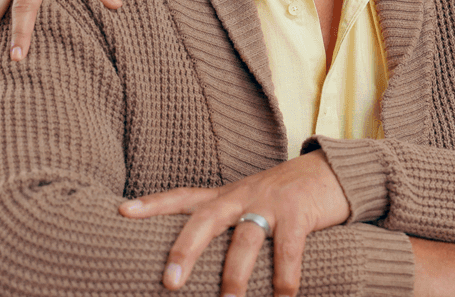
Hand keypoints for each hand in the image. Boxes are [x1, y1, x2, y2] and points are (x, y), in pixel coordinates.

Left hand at [119, 151, 351, 296]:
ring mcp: (270, 204)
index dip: (153, 204)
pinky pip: (288, 250)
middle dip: (186, 251)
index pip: (183, 197)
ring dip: (235, 276)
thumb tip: (195, 258)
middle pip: (206, 219)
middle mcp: (243, 196)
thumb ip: (225, 222)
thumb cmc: (284, 196)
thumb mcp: (249, 200)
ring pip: (245, 240)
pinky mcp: (298, 214)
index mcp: (227, 195)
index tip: (123, 212)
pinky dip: (284, 278)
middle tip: (170, 282)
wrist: (331, 171)